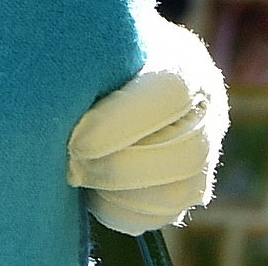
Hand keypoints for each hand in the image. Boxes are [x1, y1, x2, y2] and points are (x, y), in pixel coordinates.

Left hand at [68, 19, 226, 232]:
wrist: (106, 81)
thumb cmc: (95, 61)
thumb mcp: (97, 49)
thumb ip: (88, 65)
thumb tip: (60, 90)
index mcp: (187, 65)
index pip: (174, 93)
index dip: (122, 123)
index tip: (77, 139)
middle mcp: (207, 112)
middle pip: (186, 154)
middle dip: (117, 167)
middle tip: (72, 162)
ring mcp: (203, 156)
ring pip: (175, 195)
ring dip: (117, 192)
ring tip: (79, 172)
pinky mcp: (186, 191)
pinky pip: (158, 217)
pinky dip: (120, 211)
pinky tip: (94, 189)